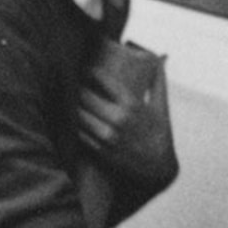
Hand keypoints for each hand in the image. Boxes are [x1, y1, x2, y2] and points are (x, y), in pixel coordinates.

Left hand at [76, 41, 177, 188]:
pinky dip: (72, 122)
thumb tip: (159, 58)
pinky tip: (68, 114)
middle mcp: (117, 120)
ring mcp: (106, 137)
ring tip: (65, 95)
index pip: (102, 80)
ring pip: (77, 114)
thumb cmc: (160, 134)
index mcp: (132, 105)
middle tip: (70, 79)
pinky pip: (78, 132)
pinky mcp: (99, 151)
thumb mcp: (162, 107)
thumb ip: (158, 81)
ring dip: (70, 103)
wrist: (158, 169)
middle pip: (84, 95)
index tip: (84, 66)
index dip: (89, 70)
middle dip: (75, 85)